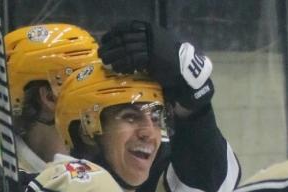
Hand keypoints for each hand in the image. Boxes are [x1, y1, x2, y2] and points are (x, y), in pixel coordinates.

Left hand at [99, 20, 213, 112]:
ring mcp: (151, 47)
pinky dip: (124, 65)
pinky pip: (133, 61)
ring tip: (106, 62)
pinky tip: (118, 69)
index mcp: (150, 28)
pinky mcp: (152, 59)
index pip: (127, 26)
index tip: (106, 39)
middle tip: (102, 53)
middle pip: (124, 38)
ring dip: (114, 56)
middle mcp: (150, 35)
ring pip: (126, 49)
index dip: (114, 32)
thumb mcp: (157, 43)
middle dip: (111, 46)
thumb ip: (143, 41)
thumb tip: (124, 43)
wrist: (185, 69)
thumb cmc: (170, 58)